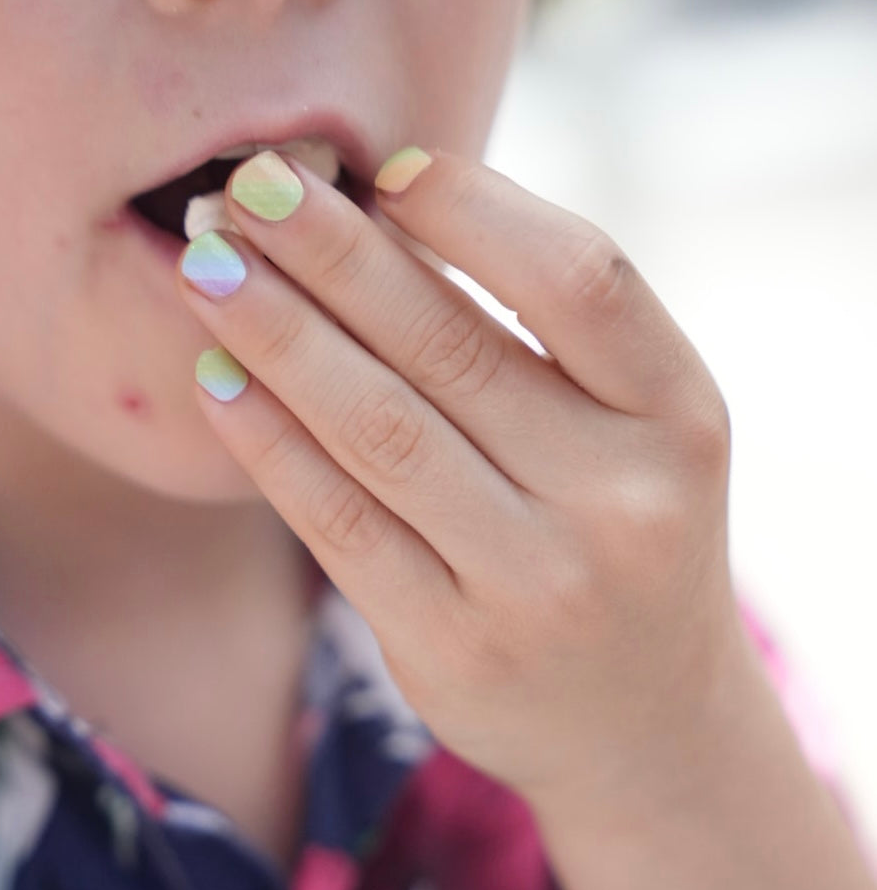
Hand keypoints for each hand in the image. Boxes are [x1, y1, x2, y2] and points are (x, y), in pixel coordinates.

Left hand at [175, 146, 742, 829]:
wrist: (643, 717)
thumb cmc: (625, 538)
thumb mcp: (635, 434)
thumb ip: (548, 338)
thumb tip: (385, 221)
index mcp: (681, 420)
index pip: (583, 280)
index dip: (474, 212)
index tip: (383, 172)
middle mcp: (620, 503)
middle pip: (453, 347)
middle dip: (334, 255)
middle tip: (249, 188)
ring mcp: (535, 585)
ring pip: (381, 430)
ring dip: (280, 337)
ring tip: (207, 268)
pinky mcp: (451, 648)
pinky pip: (341, 523)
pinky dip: (271, 444)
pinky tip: (222, 381)